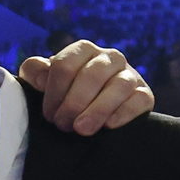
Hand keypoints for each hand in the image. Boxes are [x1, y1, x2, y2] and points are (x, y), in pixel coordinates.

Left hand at [16, 40, 152, 133]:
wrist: (92, 111)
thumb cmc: (64, 92)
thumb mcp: (44, 80)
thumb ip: (35, 72)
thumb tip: (40, 77)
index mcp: (83, 49)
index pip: (65, 65)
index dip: (53, 93)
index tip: (48, 114)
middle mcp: (110, 57)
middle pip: (91, 76)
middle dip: (73, 104)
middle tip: (62, 125)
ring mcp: (130, 74)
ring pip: (119, 86)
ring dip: (98, 110)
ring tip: (82, 129)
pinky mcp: (144, 94)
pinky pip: (139, 100)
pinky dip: (124, 113)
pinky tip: (109, 126)